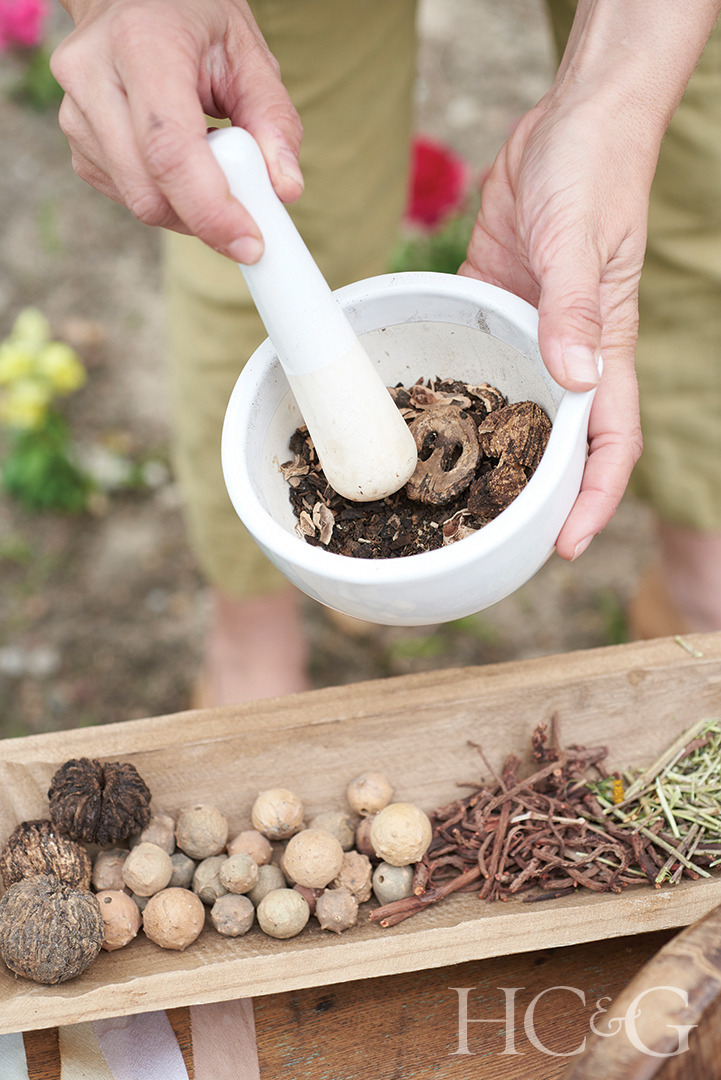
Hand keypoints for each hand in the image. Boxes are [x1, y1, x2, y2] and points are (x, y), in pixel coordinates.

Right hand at [51, 0, 303, 262]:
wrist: (130, 0)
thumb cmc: (193, 21)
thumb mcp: (248, 54)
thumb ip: (274, 122)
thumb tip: (285, 190)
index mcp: (142, 43)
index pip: (170, 150)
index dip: (211, 210)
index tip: (250, 243)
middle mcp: (94, 75)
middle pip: (148, 189)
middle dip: (205, 220)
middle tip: (246, 216)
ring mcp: (75, 112)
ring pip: (138, 202)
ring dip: (187, 208)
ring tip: (210, 160)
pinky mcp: (77, 144)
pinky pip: (128, 197)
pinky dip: (166, 198)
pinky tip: (179, 162)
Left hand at [460, 96, 650, 560]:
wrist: (571, 124)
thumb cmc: (595, 173)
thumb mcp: (582, 241)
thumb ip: (576, 309)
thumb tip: (574, 377)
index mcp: (602, 349)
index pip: (610, 442)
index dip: (592, 499)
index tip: (565, 546)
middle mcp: (566, 354)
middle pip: (557, 443)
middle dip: (536, 498)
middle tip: (493, 542)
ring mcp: (530, 334)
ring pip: (511, 410)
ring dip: (489, 455)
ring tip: (446, 500)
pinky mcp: (495, 307)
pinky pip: (473, 362)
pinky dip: (452, 393)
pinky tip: (418, 419)